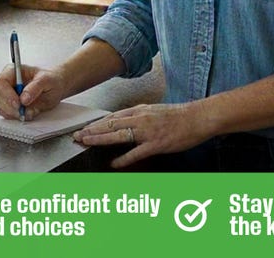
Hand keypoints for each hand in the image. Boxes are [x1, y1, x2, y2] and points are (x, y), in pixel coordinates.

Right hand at [0, 64, 66, 120]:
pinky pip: (8, 115)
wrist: (56, 86)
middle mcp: (8, 83)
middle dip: (11, 107)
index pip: (1, 82)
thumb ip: (35, 87)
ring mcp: (8, 95)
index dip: (6, 94)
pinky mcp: (11, 106)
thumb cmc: (50, 79)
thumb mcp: (46, 80)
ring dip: (15, 113)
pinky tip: (28, 113)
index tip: (18, 103)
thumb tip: (24, 98)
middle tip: (24, 111)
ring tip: (30, 111)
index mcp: (13, 71)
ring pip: (2, 108)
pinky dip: (17, 117)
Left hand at [72, 102, 206, 168]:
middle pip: (110, 124)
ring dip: (100, 139)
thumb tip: (125, 121)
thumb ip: (138, 116)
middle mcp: (140, 118)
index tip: (85, 128)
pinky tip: (113, 164)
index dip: (97, 123)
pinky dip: (123, 158)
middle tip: (77, 135)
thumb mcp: (153, 110)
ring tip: (86, 142)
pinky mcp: (156, 143)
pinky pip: (136, 152)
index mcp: (139, 110)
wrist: (196, 117)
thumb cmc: (177, 116)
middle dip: (92, 130)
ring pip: (118, 134)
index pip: (112, 116)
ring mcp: (147, 131)